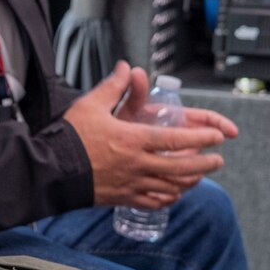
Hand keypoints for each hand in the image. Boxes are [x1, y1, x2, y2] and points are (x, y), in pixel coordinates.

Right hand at [62, 62, 237, 209]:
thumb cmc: (70, 137)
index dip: (200, 138)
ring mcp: (131, 185)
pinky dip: (169, 198)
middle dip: (205, 164)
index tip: (218, 136)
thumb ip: (114, 86)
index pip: (176, 140)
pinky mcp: (123, 199)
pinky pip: (153, 202)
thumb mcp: (91, 105)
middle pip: (181, 168)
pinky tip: (174, 193)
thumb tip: (127, 67)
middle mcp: (137, 165)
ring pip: (171, 187)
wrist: (51, 171)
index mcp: (133, 140)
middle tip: (218, 159)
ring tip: (202, 176)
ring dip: (191, 182)